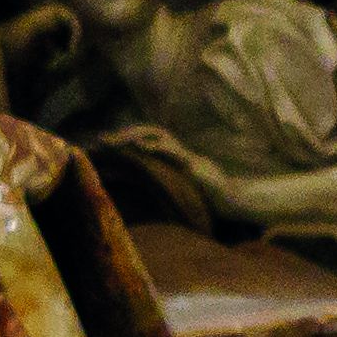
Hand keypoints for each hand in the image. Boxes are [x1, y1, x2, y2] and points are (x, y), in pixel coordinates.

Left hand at [98, 131, 228, 226]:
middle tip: (101, 140)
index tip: (105, 143)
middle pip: (150, 132)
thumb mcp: (183, 189)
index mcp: (175, 158)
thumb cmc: (211, 199)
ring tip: (116, 141)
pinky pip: (176, 154)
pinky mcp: (195, 167)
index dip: (127, 138)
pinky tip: (142, 148)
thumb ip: (167, 184)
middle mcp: (180, 153)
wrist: (235, 203)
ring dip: (136, 136)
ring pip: (160, 137)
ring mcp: (188, 158)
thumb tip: (145, 188)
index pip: (148, 139)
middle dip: (125, 134)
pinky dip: (159, 148)